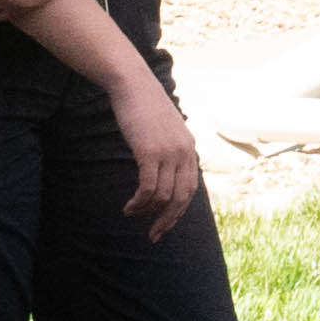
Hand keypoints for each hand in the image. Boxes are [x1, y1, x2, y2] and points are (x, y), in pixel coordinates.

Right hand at [113, 81, 207, 230]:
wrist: (133, 85)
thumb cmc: (144, 107)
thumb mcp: (165, 130)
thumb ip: (169, 149)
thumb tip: (164, 171)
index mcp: (189, 149)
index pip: (190, 189)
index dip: (178, 211)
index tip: (165, 225)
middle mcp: (184, 153)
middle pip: (181, 198)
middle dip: (167, 220)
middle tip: (154, 235)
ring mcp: (169, 153)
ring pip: (163, 196)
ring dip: (147, 211)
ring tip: (132, 213)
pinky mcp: (150, 153)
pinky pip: (148, 188)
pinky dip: (139, 202)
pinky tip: (129, 207)